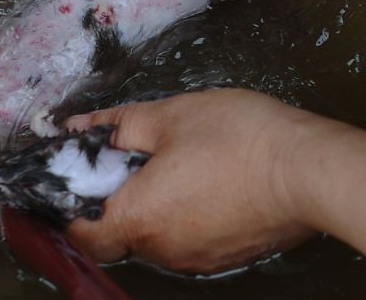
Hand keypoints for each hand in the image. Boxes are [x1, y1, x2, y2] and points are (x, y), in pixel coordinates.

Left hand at [66, 89, 323, 272]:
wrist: (306, 169)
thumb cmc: (233, 137)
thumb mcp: (166, 117)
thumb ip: (114, 126)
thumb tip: (74, 127)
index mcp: (140, 218)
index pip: (82, 234)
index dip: (68, 208)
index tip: (74, 181)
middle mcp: (163, 250)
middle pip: (116, 233)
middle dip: (111, 198)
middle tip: (124, 160)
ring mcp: (195, 258)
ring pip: (150, 236)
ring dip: (145, 205)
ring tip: (165, 163)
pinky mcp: (222, 255)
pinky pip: (181, 238)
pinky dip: (175, 213)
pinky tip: (195, 180)